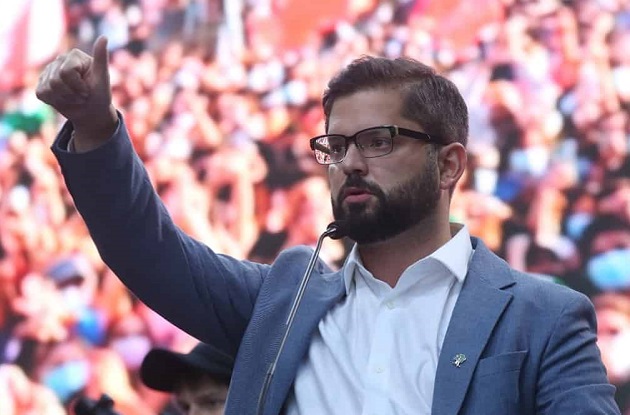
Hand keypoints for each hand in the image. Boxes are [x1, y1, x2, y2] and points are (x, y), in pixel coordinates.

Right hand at [36, 36, 117, 150]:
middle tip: (82, 96)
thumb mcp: (103, 78)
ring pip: (48, 88)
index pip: (66, 72)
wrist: (92, 112)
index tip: (88, 90)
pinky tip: (64, 99)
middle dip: (72, 94)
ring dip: (65, 99)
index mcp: (75, 55)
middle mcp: (60, 59)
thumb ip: (101, 58)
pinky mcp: (41, 82)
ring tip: (74, 98)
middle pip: (56, 81)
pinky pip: (41, 93)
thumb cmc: (99, 95)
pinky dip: (54, 101)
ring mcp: (49, 70)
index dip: (78, 86)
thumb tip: (104, 37)